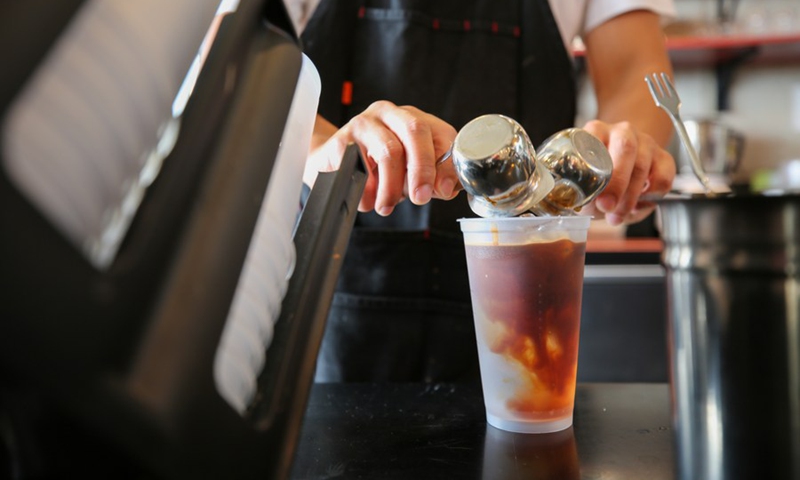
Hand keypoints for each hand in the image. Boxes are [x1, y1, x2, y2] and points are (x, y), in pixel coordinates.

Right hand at [305, 101, 459, 214]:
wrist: (331, 163)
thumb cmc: (374, 166)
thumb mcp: (408, 173)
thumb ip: (432, 179)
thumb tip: (446, 188)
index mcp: (413, 118)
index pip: (441, 133)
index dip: (447, 164)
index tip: (444, 190)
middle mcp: (389, 114)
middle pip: (415, 131)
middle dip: (422, 169)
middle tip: (420, 197)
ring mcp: (364, 124)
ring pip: (389, 151)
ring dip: (391, 187)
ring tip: (387, 206)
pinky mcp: (342, 140)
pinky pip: (360, 167)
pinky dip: (367, 190)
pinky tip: (368, 199)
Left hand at [581, 120, 675, 225]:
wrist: (621, 173)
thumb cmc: (598, 178)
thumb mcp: (584, 183)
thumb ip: (584, 191)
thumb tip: (591, 205)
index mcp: (596, 131)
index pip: (595, 137)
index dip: (594, 166)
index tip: (590, 192)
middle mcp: (622, 132)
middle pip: (625, 148)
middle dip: (616, 183)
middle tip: (606, 206)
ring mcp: (645, 142)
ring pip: (642, 166)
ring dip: (629, 197)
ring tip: (616, 215)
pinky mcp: (664, 157)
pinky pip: (663, 177)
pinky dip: (651, 196)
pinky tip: (637, 204)